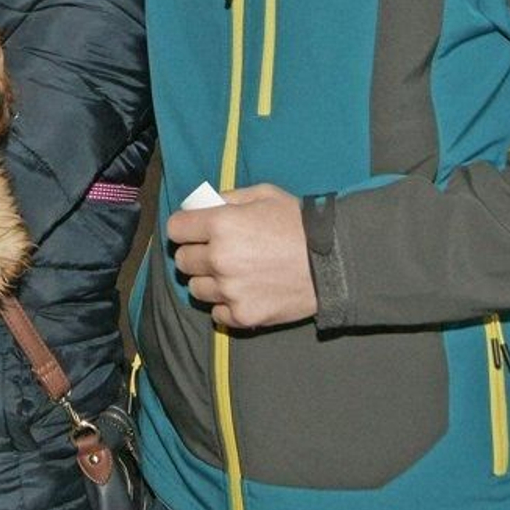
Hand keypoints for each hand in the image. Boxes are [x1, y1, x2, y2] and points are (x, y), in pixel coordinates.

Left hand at [167, 183, 316, 329]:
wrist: (334, 261)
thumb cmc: (299, 223)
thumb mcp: (264, 194)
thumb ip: (226, 197)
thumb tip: (199, 205)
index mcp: (221, 224)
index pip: (175, 229)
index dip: (185, 228)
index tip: (194, 231)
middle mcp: (219, 259)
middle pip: (182, 261)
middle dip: (195, 254)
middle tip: (216, 253)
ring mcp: (230, 291)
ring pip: (196, 289)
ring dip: (209, 281)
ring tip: (233, 274)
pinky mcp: (243, 315)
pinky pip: (216, 313)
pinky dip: (226, 305)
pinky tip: (245, 292)